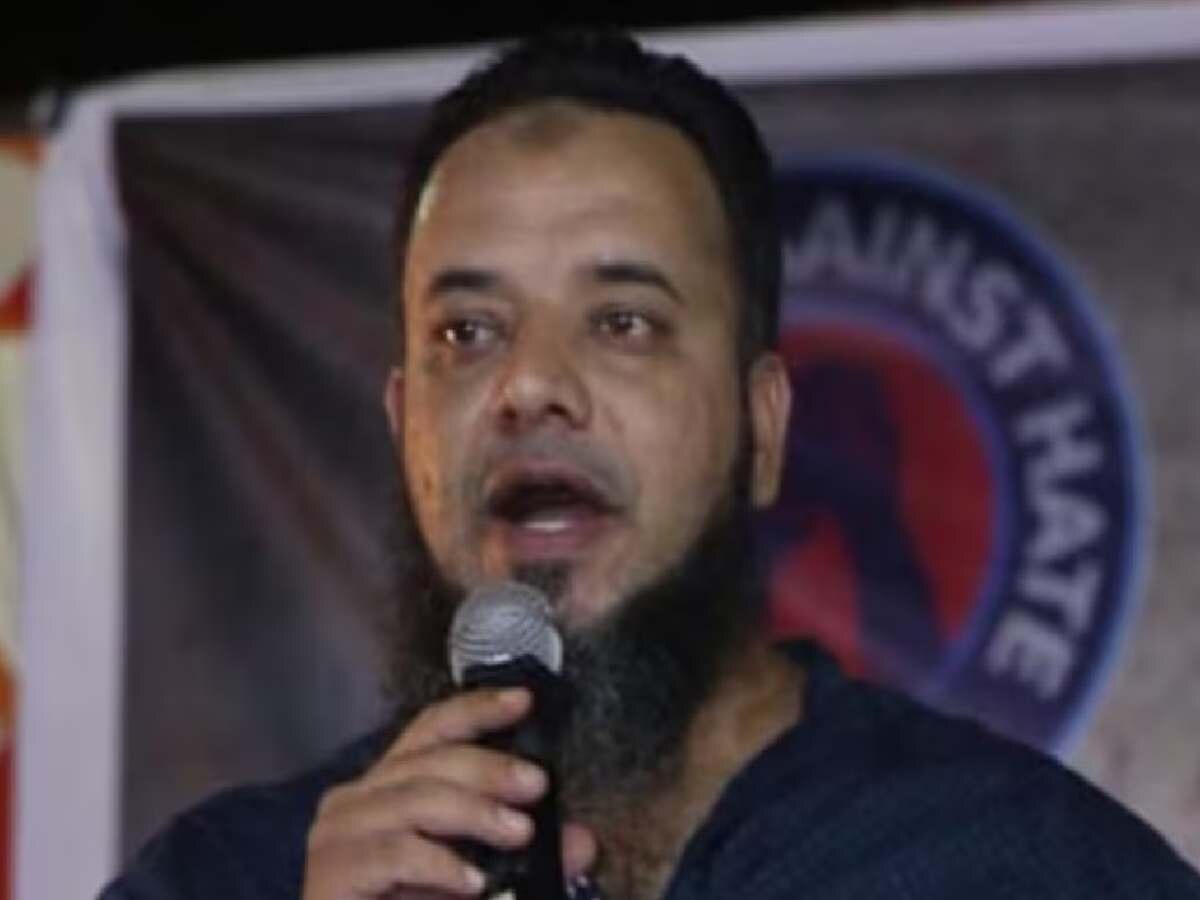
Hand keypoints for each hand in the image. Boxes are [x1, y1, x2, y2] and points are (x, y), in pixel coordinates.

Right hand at [302, 687, 596, 898]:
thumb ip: (522, 855)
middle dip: (490, 767)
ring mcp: (337, 834)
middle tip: (537, 784)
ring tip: (519, 833)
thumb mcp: (473, 874)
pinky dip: (441, 863)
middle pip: (429, 760)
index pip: (432, 728)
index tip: (524, 700)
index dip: (477, 708)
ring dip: (475, 812)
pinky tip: (474, 881)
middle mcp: (356, 799)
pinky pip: (396, 852)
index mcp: (387, 786)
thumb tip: (583, 842)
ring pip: (416, 799)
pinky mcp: (331, 873)